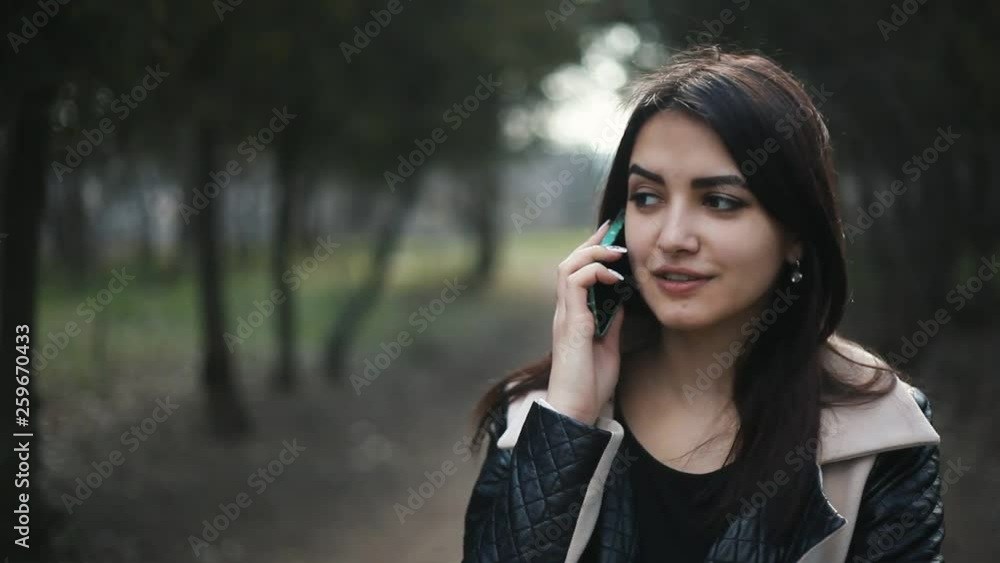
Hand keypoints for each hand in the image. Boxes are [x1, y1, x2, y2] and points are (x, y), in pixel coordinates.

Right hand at [546, 220, 627, 424]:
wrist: (576, 410)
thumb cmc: (589, 385)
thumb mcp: (608, 347)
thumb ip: (610, 323)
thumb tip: (619, 302)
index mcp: (573, 317)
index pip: (576, 274)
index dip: (592, 252)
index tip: (610, 236)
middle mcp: (565, 312)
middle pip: (570, 263)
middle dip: (591, 243)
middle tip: (612, 230)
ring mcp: (565, 316)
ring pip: (568, 268)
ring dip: (593, 254)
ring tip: (615, 251)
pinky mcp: (571, 323)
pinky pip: (575, 284)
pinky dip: (593, 273)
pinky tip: (613, 276)